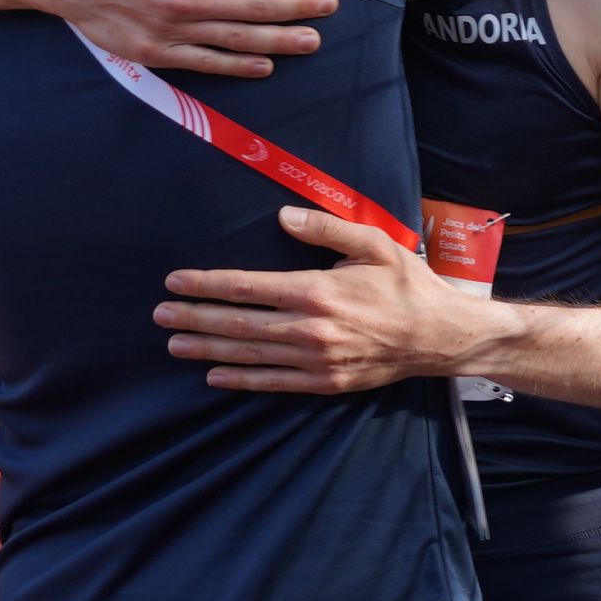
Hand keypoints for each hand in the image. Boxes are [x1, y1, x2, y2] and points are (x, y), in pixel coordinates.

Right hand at [46, 0, 336, 78]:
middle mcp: (184, 0)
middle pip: (254, 5)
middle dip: (298, 5)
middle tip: (330, 4)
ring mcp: (172, 31)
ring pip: (237, 38)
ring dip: (279, 39)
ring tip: (312, 39)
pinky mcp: (158, 53)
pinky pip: (207, 63)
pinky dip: (239, 66)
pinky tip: (267, 64)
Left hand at [155, 208, 489, 392]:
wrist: (440, 336)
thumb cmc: (406, 285)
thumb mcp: (373, 243)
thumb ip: (325, 229)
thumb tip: (283, 217)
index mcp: (317, 290)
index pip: (247, 286)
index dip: (206, 284)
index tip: (175, 281)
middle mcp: (310, 329)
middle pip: (239, 322)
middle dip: (194, 316)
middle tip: (160, 313)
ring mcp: (316, 361)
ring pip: (250, 354)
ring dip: (208, 347)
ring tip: (174, 342)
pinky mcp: (325, 382)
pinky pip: (273, 382)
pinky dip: (241, 379)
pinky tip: (214, 373)